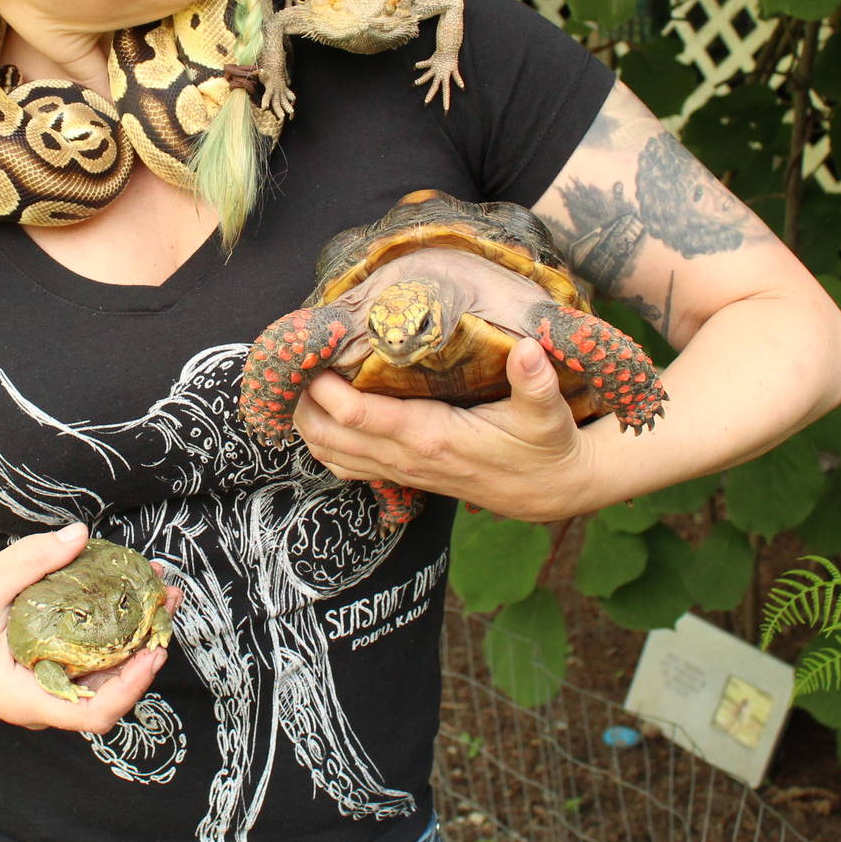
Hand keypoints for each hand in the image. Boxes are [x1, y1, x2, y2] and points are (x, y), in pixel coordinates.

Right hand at [0, 523, 180, 733]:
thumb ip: (30, 561)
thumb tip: (80, 536)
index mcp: (25, 698)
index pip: (93, 713)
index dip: (131, 685)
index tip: (153, 648)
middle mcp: (39, 703)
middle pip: (108, 692)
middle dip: (144, 648)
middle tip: (166, 599)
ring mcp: (42, 691)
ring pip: (100, 677)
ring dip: (131, 638)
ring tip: (155, 593)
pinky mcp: (41, 674)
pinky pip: (84, 663)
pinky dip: (108, 635)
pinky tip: (120, 600)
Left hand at [292, 336, 601, 523]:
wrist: (549, 490)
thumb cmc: (545, 446)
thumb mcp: (548, 414)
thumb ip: (536, 383)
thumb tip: (527, 350)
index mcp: (432, 438)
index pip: (360, 416)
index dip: (327, 389)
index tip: (313, 355)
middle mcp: (407, 458)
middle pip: (330, 436)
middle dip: (301, 403)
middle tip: (291, 364)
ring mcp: (401, 470)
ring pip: (331, 454)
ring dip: (305, 424)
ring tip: (294, 385)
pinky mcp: (402, 475)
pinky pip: (346, 465)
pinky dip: (323, 442)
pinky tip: (316, 415)